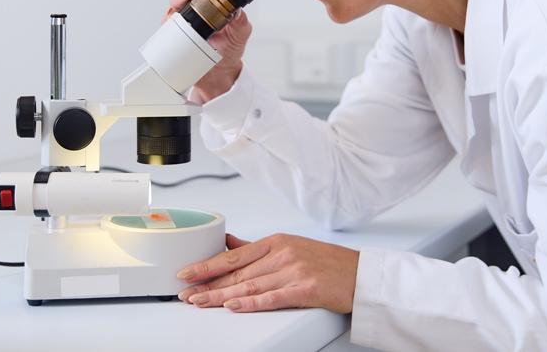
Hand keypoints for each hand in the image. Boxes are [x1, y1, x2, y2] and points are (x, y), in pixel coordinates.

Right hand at [166, 0, 252, 102]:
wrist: (218, 74)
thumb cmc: (230, 50)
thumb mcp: (240, 35)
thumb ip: (241, 23)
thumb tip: (238, 12)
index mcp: (216, 2)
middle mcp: (199, 7)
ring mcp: (186, 19)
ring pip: (177, 1)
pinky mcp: (176, 32)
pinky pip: (168, 21)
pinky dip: (168, 18)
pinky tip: (173, 18)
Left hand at [176, 233, 358, 313]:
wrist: (361, 275)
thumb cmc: (327, 263)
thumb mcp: (290, 246)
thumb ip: (256, 247)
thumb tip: (228, 242)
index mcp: (276, 242)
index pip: (233, 255)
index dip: (206, 265)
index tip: (186, 272)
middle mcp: (283, 254)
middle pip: (237, 272)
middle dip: (207, 284)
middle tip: (185, 293)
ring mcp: (294, 271)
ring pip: (249, 285)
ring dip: (220, 295)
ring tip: (200, 302)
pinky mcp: (306, 289)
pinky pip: (272, 297)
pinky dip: (251, 302)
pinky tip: (234, 305)